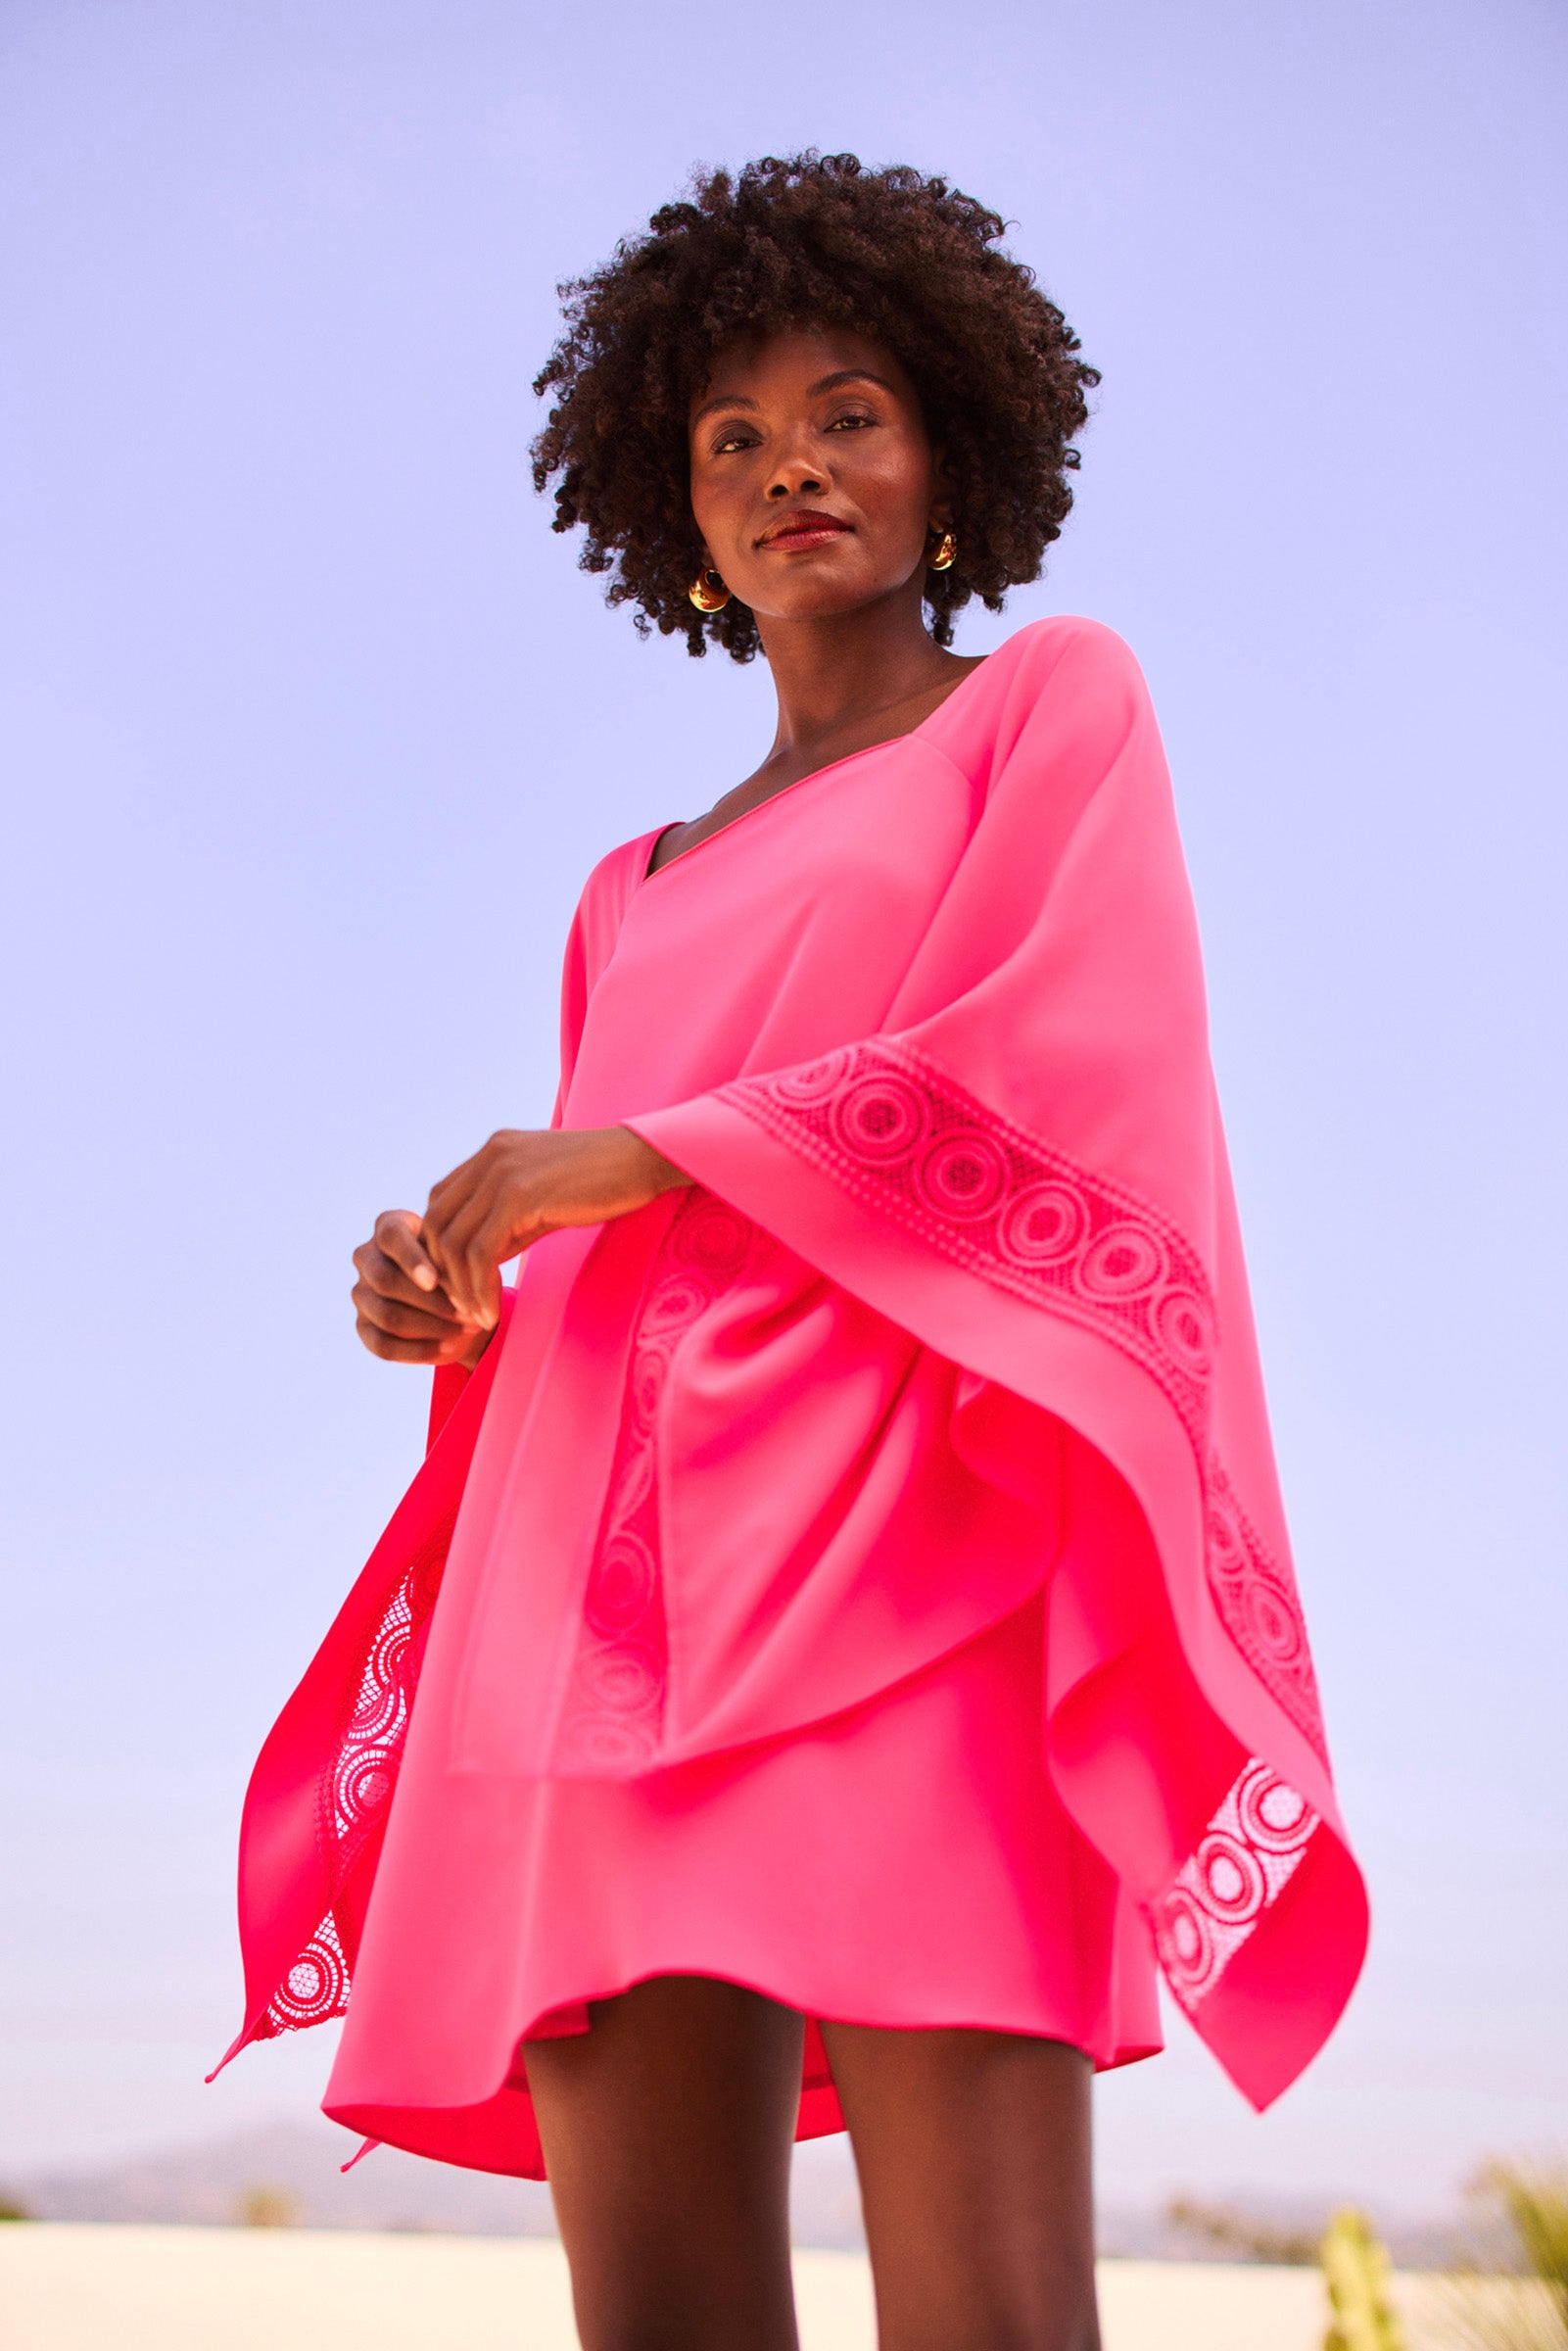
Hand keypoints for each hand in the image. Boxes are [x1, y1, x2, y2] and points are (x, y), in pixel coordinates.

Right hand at [352, 1209, 491, 1367]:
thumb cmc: (461, 1263)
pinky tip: (451, 1349)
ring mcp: (361, 1293)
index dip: (411, 1259)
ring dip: (431, 1327)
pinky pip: (384, 1346)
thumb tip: (460, 1274)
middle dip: (431, 1301)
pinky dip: (420, 1351)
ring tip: (467, 1329)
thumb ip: (456, 1255)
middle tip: (468, 1312)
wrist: (458, 1298)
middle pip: (386, 1280)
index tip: (434, 1281)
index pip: (390, 1236)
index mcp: (388, 1226)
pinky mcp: (363, 1328)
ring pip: (387, 1315)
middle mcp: (366, 1257)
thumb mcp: (463, 1250)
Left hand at [420, 1126, 688, 1333]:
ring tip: (478, 1317)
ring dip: (459, 1289)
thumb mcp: (543, 1197)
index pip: (439, 1204)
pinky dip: (479, 1289)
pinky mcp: (519, 1195)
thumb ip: (506, 1219)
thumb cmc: (604, 1183)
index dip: (439, 1249)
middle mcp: (489, 1157)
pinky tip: (492, 1312)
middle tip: (461, 1310)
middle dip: (441, 1274)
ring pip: (453, 1242)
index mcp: (492, 1152)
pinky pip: (480, 1252)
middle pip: (435, 1224)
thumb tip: (478, 1260)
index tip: (459, 1286)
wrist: (642, 1161)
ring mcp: (501, 1173)